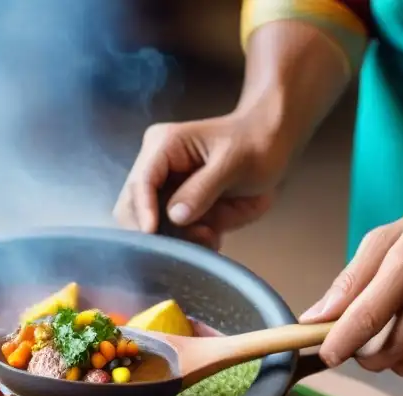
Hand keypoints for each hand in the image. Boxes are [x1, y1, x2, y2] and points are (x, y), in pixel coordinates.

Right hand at [114, 110, 288, 249]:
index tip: (152, 234)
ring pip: (149, 227)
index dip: (143, 211)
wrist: (270, 147)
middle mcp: (155, 168)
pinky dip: (188, 243)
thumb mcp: (234, 163)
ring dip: (176, 240)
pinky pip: (170, 234)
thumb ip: (203, 189)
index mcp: (163, 146)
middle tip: (194, 238)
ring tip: (210, 238)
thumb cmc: (254, 145)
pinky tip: (212, 238)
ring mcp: (163, 190)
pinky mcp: (175, 209)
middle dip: (157, 230)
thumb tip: (174, 215)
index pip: (140, 182)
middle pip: (132, 208)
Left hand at [301, 201, 402, 375]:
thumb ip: (349, 281)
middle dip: (366, 358)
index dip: (342, 343)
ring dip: (394, 362)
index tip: (327, 355)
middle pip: (391, 350)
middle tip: (361, 347)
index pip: (368, 317)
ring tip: (392, 340)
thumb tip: (313, 319)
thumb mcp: (384, 240)